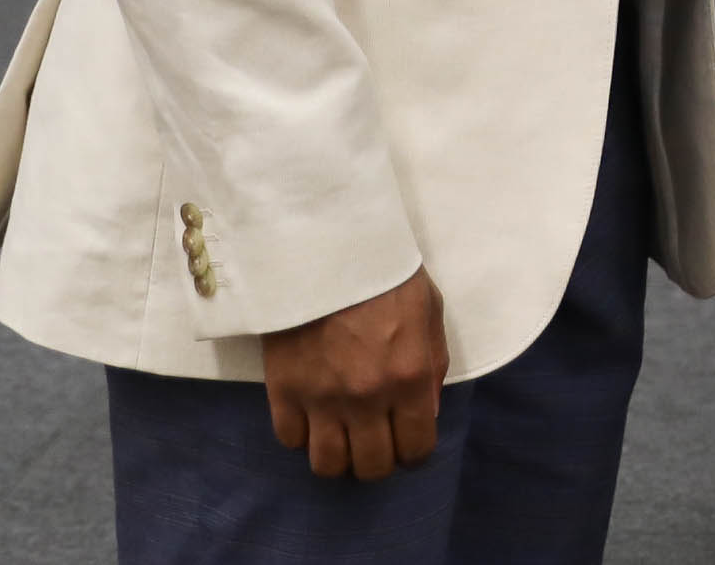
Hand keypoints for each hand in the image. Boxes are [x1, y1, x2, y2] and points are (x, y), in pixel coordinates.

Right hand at [264, 267, 446, 478]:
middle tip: (376, 442)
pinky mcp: (283, 390)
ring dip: (338, 457)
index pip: (416, 448)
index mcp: (409, 377)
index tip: (409, 444)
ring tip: (342, 437)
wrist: (325, 248)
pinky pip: (290, 440)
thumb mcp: (429, 312)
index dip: (415, 453)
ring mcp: (321, 398)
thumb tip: (425, 412)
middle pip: (371, 467)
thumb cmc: (385, 275)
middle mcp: (367, 397)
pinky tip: (312, 415)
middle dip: (378, 461)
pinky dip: (302, 435)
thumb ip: (431, 366)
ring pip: (327, 465)